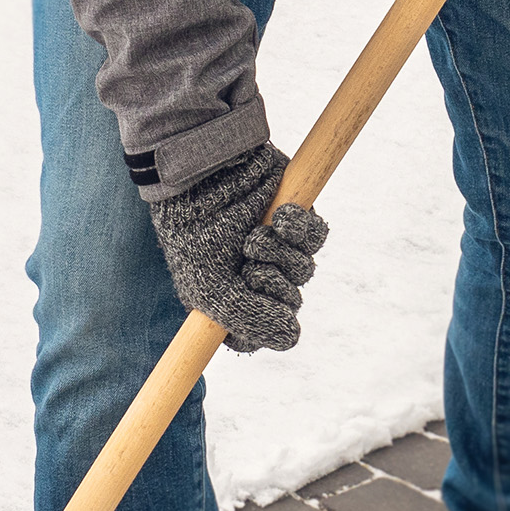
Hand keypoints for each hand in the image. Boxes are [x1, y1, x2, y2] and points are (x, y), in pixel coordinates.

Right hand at [146, 144, 327, 353]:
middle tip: (249, 265)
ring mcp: (276, 247)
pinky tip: (280, 218)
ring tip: (256, 237)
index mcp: (230, 299)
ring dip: (282, 256)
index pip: (261, 333)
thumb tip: (292, 337)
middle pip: (289, 302)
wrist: (201, 173)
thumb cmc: (194, 233)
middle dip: (273, 285)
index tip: (249, 306)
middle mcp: (255, 276)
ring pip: (304, 270)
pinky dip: (300, 228)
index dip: (262, 325)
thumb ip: (248, 320)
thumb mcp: (210, 289)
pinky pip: (315, 236)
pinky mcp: (294, 218)